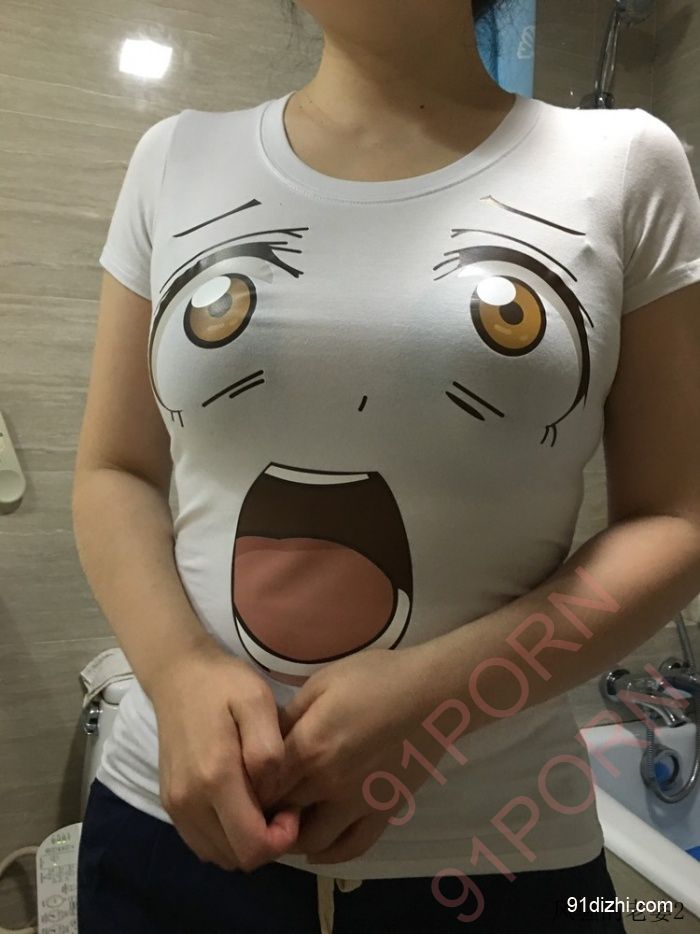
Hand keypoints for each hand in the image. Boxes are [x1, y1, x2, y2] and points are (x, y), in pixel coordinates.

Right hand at [149, 638, 300, 871]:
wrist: (178, 675)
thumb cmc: (224, 684)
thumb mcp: (257, 701)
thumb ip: (268, 751)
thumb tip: (272, 794)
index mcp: (214, 778)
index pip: (252, 847)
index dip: (281, 839)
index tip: (292, 809)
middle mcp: (189, 801)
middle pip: (236, 858)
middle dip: (266, 842)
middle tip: (281, 806)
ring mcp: (175, 805)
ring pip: (219, 855)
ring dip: (245, 841)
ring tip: (262, 803)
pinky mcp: (170, 803)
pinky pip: (202, 842)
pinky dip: (225, 835)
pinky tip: (240, 803)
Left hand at [260, 645, 447, 863]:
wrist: (430, 693)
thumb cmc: (373, 677)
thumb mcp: (321, 683)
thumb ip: (289, 716)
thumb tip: (265, 741)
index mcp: (308, 747)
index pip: (260, 784)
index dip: (244, 789)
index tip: (238, 784)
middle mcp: (328, 784)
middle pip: (280, 815)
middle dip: (263, 814)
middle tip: (254, 807)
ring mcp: (358, 803)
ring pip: (311, 841)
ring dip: (290, 838)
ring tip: (282, 826)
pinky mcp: (383, 813)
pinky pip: (352, 847)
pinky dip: (329, 854)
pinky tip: (316, 847)